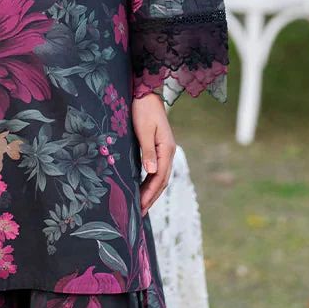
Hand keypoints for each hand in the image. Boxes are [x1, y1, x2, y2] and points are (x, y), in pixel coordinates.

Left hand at [132, 92, 175, 215]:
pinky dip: (150, 182)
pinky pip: (156, 170)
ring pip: (160, 177)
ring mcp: (165, 150)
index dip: (150, 193)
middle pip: (162, 181)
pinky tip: (143, 188)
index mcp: (167, 149)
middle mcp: (168, 152)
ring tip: (142, 206)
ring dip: (152, 192)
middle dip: (151, 197)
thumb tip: (151, 172)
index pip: (159, 177)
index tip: (140, 207)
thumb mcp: (144, 130)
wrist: (146, 94)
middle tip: (140, 213)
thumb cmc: (143, 110)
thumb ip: (148, 152)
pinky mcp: (159, 148)